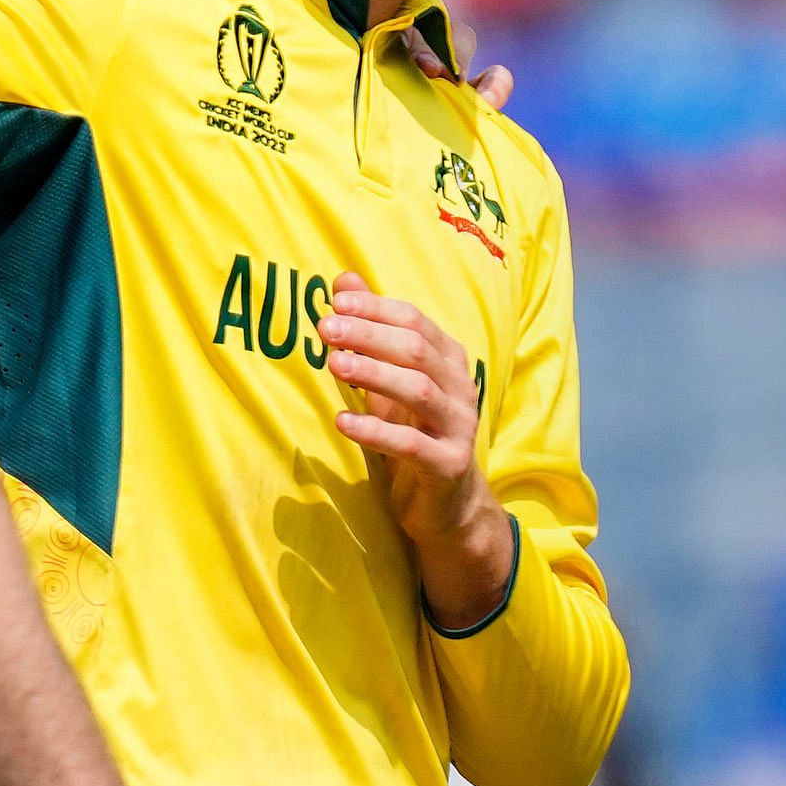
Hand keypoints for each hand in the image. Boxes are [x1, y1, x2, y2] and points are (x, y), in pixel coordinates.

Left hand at [323, 276, 514, 627]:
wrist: (447, 504)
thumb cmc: (414, 432)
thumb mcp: (390, 379)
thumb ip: (372, 331)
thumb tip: (343, 281)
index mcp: (450, 361)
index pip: (416, 322)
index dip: (377, 309)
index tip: (335, 301)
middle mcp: (461, 389)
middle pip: (418, 351)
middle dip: (370, 335)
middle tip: (325, 327)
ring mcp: (459, 428)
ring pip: (419, 391)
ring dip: (374, 374)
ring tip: (333, 363)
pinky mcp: (448, 466)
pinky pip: (411, 446)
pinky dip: (375, 431)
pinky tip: (342, 422)